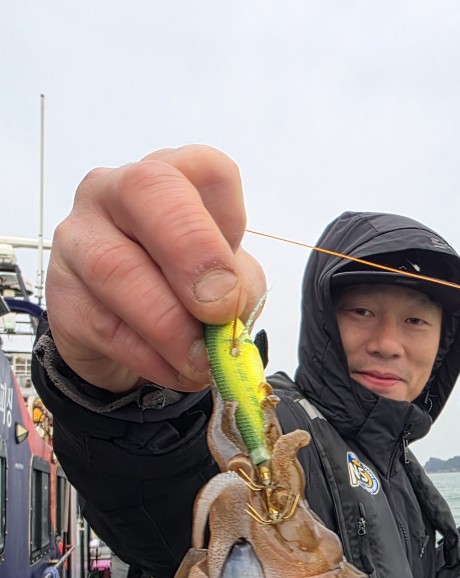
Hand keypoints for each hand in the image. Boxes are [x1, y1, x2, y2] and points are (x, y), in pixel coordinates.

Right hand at [45, 146, 266, 392]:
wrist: (130, 335)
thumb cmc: (184, 290)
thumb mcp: (230, 283)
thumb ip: (239, 288)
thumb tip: (225, 310)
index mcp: (172, 179)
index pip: (207, 168)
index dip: (231, 217)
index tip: (237, 273)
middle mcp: (116, 192)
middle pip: (148, 190)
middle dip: (192, 254)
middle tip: (218, 310)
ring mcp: (80, 239)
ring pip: (117, 267)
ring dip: (170, 325)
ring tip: (201, 360)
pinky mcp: (64, 297)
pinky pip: (105, 327)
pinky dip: (151, 358)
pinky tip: (175, 370)